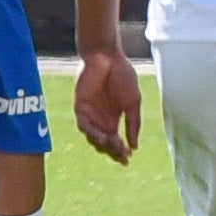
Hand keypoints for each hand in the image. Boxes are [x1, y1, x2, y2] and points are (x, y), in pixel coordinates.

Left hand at [74, 48, 144, 163]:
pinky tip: (104, 137)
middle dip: (113, 152)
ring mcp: (89, 115)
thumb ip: (133, 123)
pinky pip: (84, 126)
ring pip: (94, 138)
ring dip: (104, 145)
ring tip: (115, 145)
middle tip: (122, 155)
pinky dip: (94, 134)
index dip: (120, 153)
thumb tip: (135, 146)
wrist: (108, 56)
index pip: (115, 143)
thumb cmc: (122, 76)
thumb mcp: (133, 102)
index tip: (128, 160)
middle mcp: (100, 120)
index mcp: (112, 120)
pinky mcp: (80, 107)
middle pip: (104, 145)